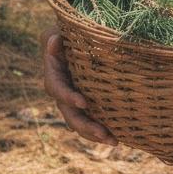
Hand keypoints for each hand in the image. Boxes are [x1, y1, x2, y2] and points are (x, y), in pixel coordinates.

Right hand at [40, 27, 117, 145]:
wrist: (72, 42)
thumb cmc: (67, 34)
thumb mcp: (59, 31)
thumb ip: (54, 37)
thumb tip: (54, 41)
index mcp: (54, 76)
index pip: (58, 89)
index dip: (68, 97)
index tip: (83, 102)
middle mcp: (62, 93)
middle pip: (70, 114)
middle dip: (86, 126)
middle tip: (104, 134)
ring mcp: (74, 102)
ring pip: (80, 123)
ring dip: (95, 134)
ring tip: (114, 142)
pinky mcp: (86, 104)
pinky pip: (91, 119)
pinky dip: (101, 130)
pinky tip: (118, 138)